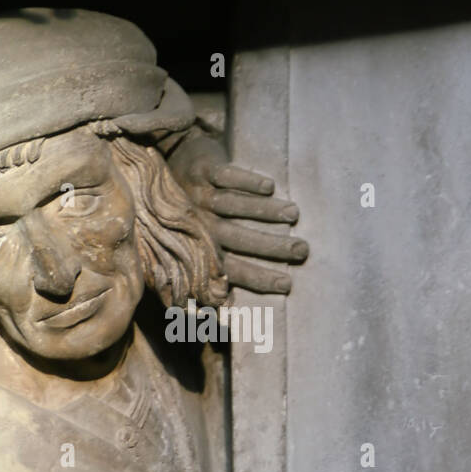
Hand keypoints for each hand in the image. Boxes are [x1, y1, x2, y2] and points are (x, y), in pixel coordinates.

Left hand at [166, 130, 308, 294]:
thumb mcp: (193, 244)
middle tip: (302, 249)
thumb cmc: (189, 215)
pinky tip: (270, 186)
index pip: (232, 269)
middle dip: (271, 245)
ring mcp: (198, 196)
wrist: (168, 166)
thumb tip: (241, 306)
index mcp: (200, 248)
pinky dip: (245, 181)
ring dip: (264, 211)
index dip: (258, 277)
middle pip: (237, 237)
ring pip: (232, 205)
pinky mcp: (201, 169)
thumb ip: (216, 270)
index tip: (287, 284)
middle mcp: (198, 224)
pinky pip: (223, 176)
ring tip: (294, 214)